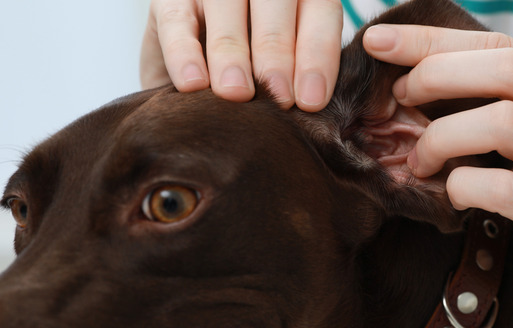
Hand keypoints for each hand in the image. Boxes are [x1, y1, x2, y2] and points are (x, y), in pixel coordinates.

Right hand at [140, 0, 342, 109]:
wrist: (194, 66)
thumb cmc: (257, 77)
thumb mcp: (286, 76)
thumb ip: (302, 83)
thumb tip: (313, 109)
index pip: (320, 16)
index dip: (316, 57)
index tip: (310, 101)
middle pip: (276, 11)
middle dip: (278, 57)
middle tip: (280, 98)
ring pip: (226, 10)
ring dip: (233, 54)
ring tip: (237, 93)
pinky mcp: (170, 0)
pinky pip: (178, 22)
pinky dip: (184, 54)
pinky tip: (194, 84)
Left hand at [363, 24, 512, 308]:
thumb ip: (506, 102)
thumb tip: (418, 68)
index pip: (506, 45)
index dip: (437, 40)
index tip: (381, 41)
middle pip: (511, 70)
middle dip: (438, 73)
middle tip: (400, 96)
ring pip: (506, 123)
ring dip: (443, 136)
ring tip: (420, 159)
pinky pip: (504, 189)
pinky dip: (463, 185)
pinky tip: (454, 194)